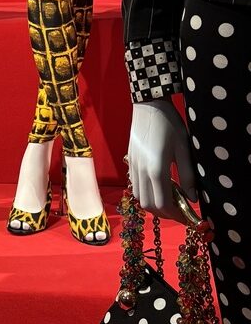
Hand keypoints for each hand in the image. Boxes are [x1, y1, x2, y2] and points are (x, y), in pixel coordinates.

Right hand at [128, 100, 196, 221]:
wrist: (148, 106)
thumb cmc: (169, 125)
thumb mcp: (184, 149)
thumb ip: (188, 176)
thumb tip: (192, 198)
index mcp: (156, 170)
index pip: (163, 204)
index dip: (175, 215)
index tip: (187, 216)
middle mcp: (141, 172)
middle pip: (149, 205)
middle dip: (164, 213)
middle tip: (179, 211)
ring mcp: (133, 168)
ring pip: (140, 198)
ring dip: (154, 204)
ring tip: (170, 199)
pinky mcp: (130, 162)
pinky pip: (135, 187)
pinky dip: (146, 194)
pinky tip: (158, 187)